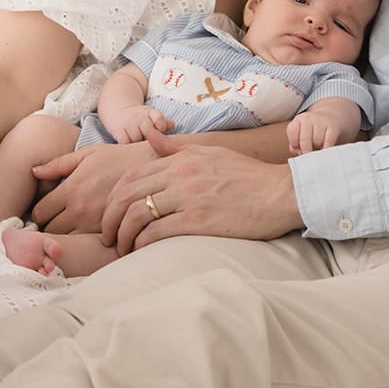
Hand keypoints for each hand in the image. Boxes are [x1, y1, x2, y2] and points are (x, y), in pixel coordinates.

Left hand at [29, 141, 156, 233]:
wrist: (151, 167)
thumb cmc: (117, 158)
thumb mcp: (86, 154)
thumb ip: (58, 164)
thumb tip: (34, 171)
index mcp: (70, 190)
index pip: (39, 214)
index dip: (39, 214)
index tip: (46, 211)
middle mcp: (80, 210)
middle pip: (50, 231)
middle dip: (49, 227)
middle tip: (57, 221)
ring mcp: (95, 224)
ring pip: (67, 241)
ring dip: (66, 236)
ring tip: (72, 227)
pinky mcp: (111, 232)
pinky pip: (88, 245)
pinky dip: (84, 241)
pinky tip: (88, 232)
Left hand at [100, 126, 302, 254]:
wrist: (280, 193)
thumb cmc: (247, 176)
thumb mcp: (209, 153)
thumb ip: (175, 149)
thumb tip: (149, 134)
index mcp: (180, 160)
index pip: (131, 177)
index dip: (113, 198)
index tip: (111, 215)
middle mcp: (179, 176)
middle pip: (127, 195)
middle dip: (110, 218)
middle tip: (108, 236)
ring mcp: (188, 198)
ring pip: (137, 215)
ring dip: (123, 235)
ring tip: (122, 248)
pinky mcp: (198, 221)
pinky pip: (156, 233)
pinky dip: (142, 244)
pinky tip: (141, 252)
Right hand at [107, 105, 173, 144]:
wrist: (118, 109)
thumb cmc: (139, 118)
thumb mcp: (152, 116)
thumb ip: (163, 122)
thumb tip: (172, 124)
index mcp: (150, 112)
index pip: (159, 120)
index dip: (161, 130)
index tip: (159, 135)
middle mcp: (139, 116)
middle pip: (148, 132)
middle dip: (151, 141)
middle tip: (150, 146)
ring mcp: (128, 123)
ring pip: (137, 140)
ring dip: (139, 146)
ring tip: (140, 148)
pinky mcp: (118, 130)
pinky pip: (126, 143)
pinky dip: (129, 148)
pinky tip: (131, 149)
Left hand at [287, 101, 358, 154]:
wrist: (330, 118)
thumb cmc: (312, 130)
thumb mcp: (300, 133)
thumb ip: (294, 144)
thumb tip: (297, 152)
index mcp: (298, 119)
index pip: (292, 131)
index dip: (294, 143)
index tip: (298, 148)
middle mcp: (309, 118)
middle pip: (304, 139)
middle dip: (306, 150)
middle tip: (308, 155)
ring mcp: (321, 121)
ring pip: (317, 141)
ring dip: (317, 148)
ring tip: (317, 148)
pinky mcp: (333, 127)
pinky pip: (328, 142)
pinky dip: (326, 149)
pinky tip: (324, 149)